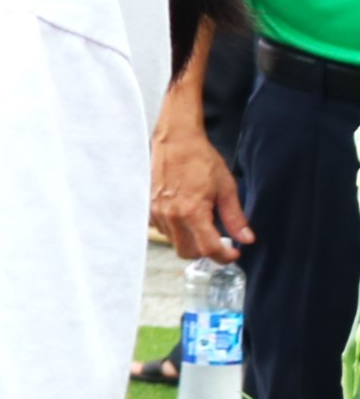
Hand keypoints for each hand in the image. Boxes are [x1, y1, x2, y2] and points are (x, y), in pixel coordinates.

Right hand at [150, 114, 248, 262]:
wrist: (175, 142)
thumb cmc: (201, 160)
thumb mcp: (226, 188)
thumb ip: (235, 217)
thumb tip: (247, 239)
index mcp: (192, 211)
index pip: (208, 248)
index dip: (223, 257)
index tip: (232, 254)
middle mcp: (171, 216)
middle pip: (187, 252)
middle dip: (204, 252)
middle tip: (219, 244)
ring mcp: (157, 212)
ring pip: (174, 242)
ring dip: (190, 241)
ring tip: (202, 226)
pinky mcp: (150, 208)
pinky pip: (164, 230)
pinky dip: (177, 231)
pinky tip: (187, 216)